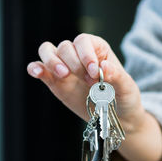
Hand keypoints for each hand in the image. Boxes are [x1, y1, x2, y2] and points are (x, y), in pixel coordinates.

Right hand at [27, 33, 144, 132]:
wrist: (116, 118)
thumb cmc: (123, 98)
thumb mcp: (126, 87)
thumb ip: (116, 76)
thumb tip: (104, 66)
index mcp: (97, 49)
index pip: (84, 41)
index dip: (86, 54)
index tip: (94, 72)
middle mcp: (78, 55)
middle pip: (65, 47)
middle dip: (73, 63)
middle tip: (87, 81)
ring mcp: (64, 67)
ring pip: (47, 51)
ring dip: (52, 62)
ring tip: (64, 75)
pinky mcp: (53, 81)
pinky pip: (39, 69)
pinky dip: (35, 68)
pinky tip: (37, 73)